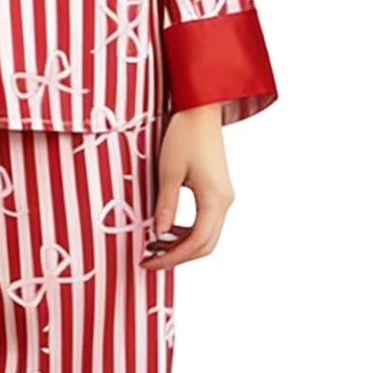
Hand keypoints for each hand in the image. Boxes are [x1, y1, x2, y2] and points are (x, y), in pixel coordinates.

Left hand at [143, 102, 233, 270]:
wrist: (201, 110)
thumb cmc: (184, 136)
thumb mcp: (169, 172)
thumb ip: (166, 205)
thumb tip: (158, 234)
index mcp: (214, 199)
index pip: (195, 243)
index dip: (171, 258)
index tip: (148, 262)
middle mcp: (224, 202)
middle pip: (205, 245)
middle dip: (177, 257)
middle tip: (149, 260)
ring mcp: (224, 197)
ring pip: (207, 235)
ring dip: (183, 245)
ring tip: (155, 246)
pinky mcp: (219, 191)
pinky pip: (206, 221)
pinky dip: (188, 232)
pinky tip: (168, 230)